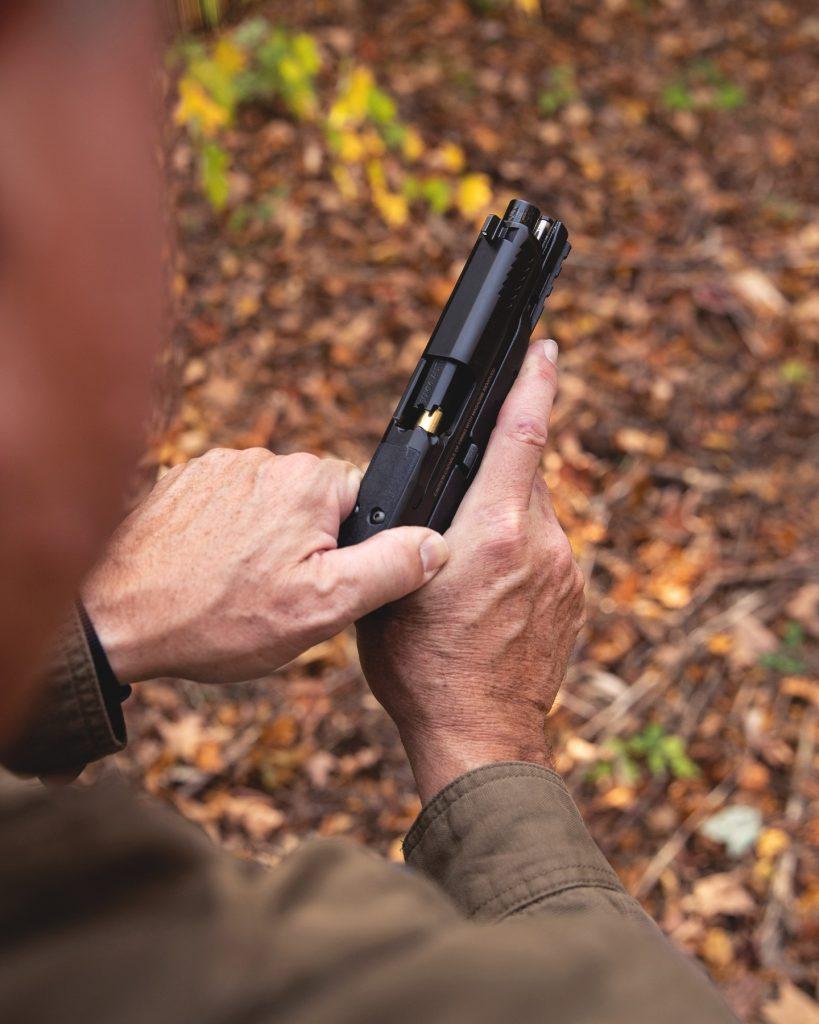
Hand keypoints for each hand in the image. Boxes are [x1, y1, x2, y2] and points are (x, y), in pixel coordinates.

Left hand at [81, 448, 448, 683]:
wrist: (114, 620)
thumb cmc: (217, 618)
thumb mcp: (323, 607)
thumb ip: (389, 568)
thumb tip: (434, 543)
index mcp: (309, 481)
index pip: (365, 500)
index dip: (351, 550)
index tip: (321, 582)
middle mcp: (263, 458)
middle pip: (317, 503)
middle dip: (308, 547)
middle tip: (276, 594)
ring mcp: (217, 466)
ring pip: (271, 506)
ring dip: (264, 541)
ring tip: (233, 587)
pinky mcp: (183, 481)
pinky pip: (228, 506)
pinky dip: (225, 537)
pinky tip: (205, 572)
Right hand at [357, 340, 583, 802]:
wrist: (478, 733)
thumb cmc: (423, 666)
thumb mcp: (398, 587)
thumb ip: (416, 532)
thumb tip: (424, 495)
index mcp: (493, 531)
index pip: (522, 435)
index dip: (535, 383)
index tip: (544, 349)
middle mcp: (540, 543)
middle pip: (524, 474)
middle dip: (495, 472)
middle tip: (462, 506)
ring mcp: (564, 571)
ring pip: (535, 515)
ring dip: (505, 520)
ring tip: (470, 569)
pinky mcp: (575, 596)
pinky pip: (547, 551)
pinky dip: (521, 554)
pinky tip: (493, 594)